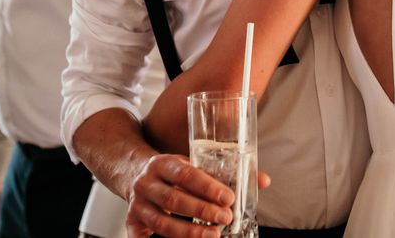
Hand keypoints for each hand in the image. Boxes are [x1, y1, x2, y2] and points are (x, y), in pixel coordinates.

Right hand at [125, 154, 270, 237]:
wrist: (130, 170)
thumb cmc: (170, 170)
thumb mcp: (191, 163)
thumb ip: (222, 172)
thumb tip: (264, 181)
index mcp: (163, 163)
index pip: (185, 173)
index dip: (207, 186)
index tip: (228, 197)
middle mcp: (146, 182)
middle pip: (174, 199)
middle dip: (202, 210)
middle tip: (226, 218)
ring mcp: (136, 204)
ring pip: (161, 222)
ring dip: (188, 232)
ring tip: (213, 235)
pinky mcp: (131, 222)